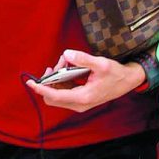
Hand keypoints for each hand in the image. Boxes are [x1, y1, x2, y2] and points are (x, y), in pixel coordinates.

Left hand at [27, 49, 145, 111]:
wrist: (127, 81)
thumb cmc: (115, 74)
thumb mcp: (101, 64)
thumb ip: (83, 59)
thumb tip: (66, 55)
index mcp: (83, 97)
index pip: (55, 96)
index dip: (40, 89)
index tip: (30, 82)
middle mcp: (79, 104)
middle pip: (52, 98)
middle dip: (49, 81)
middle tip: (55, 66)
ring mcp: (79, 103)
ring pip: (57, 95)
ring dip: (56, 79)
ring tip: (63, 63)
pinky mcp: (80, 99)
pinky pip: (64, 92)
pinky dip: (61, 80)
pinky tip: (66, 68)